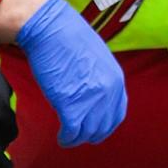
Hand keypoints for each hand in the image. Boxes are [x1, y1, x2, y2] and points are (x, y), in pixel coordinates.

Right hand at [15, 0, 126, 145]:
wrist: (50, 28)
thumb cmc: (67, 37)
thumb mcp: (96, 57)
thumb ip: (100, 77)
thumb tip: (92, 91)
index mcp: (116, 80)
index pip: (116, 114)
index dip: (105, 125)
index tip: (94, 128)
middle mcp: (108, 92)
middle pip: (103, 126)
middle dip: (90, 134)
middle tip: (79, 135)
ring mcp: (90, 100)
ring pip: (87, 132)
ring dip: (77, 138)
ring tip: (68, 138)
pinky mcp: (70, 105)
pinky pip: (72, 131)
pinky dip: (67, 138)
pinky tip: (62, 138)